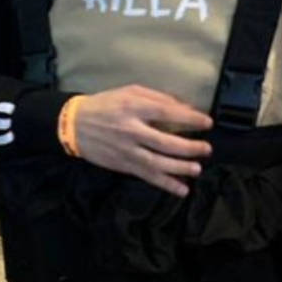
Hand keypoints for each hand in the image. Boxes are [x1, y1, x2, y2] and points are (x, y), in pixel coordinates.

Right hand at [62, 86, 212, 197]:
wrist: (75, 124)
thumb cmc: (106, 104)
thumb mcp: (130, 92)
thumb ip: (157, 98)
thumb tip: (186, 107)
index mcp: (133, 107)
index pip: (166, 112)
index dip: (189, 118)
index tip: (207, 123)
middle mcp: (130, 130)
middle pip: (165, 142)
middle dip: (189, 147)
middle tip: (206, 149)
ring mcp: (126, 150)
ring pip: (157, 163)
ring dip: (180, 168)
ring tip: (197, 169)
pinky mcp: (123, 165)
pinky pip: (147, 176)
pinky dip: (165, 184)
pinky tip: (181, 189)